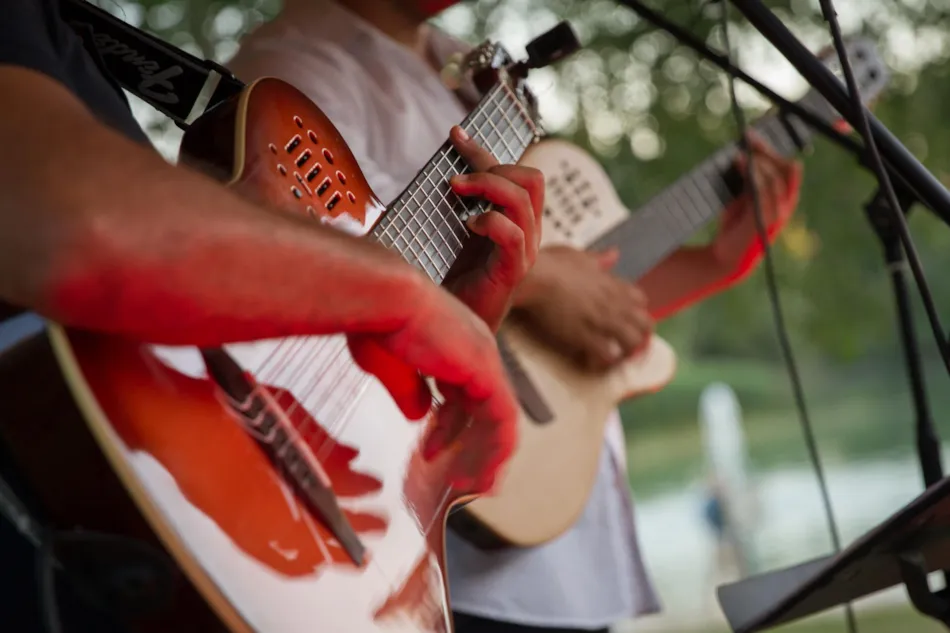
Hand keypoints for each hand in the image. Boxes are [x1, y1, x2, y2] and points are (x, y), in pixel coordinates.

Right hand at [347, 280, 516, 493]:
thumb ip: (407, 389)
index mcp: (452, 341)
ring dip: (486, 456)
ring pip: (499, 419)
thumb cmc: (376, 319)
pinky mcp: (488, 373)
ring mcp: (485, 360)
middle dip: (472, 444)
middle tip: (461, 477)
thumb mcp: (390, 365)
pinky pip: (504, 422)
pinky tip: (483, 476)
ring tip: (474, 487)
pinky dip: (496, 452)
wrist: (382, 298)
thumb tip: (418, 414)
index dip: (447, 426)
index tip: (430, 451)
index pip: (462, 391)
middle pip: (484, 406)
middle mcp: (475, 348)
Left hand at [444, 126, 543, 331]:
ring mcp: (525, 251)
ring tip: (456, 192)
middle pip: (532, 178)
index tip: (455, 134)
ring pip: (522, 198)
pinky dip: (490, 221)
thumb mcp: (453, 233)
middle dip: (492, 167)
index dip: (483, 149)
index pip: (514, 172)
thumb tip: (436, 173)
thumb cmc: (452, 281)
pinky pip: (513, 233)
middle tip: (457, 180)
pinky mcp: (513, 270)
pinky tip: (469, 227)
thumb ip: (455, 206)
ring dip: (486, 185)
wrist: (454, 325)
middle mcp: (528, 232)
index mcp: (516, 221)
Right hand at [514, 245, 653, 370]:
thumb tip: (615, 254)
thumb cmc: (550, 264)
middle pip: (644, 325)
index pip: (640, 300)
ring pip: (632, 343)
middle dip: (638, 335)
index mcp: (611, 283)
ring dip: (624, 351)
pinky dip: (603, 361)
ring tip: (609, 356)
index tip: (624, 318)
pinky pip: (608, 356)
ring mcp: (602, 321)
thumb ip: (599, 259)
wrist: (535, 278)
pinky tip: (591, 360)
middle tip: (622, 343)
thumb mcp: (578, 256)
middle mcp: (613, 303)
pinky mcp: (587, 337)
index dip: (634, 311)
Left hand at [711, 132, 802, 273]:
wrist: (726, 256)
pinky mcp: (765, 218)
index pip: (789, 166)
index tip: (762, 130)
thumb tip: (742, 151)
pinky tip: (742, 162)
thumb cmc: (734, 225)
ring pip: (776, 176)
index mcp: (784, 196)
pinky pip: (764, 190)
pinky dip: (753, 173)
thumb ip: (748, 177)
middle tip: (749, 137)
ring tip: (743, 149)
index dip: (778, 147)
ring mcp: (778, 212)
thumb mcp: (741, 196)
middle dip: (768, 149)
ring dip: (759, 159)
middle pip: (786, 167)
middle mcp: (786, 203)